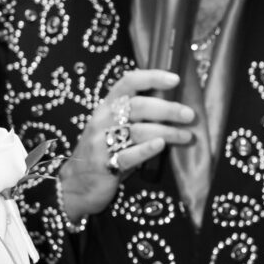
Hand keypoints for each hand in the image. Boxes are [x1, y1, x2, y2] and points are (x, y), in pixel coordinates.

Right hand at [59, 70, 196, 221]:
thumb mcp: (113, 129)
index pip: (128, 83)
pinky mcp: (105, 165)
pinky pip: (128, 155)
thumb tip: (173, 107)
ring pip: (138, 131)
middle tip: (190, 115)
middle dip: (168, 109)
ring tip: (187, 136)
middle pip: (138, 106)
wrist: (74, 186)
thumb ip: (135, 117)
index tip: (175, 79)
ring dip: (167, 132)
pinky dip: (146, 150)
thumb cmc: (101, 153)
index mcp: (106, 107)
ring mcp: (101, 143)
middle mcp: (102, 120)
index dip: (152, 77)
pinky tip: (161, 146)